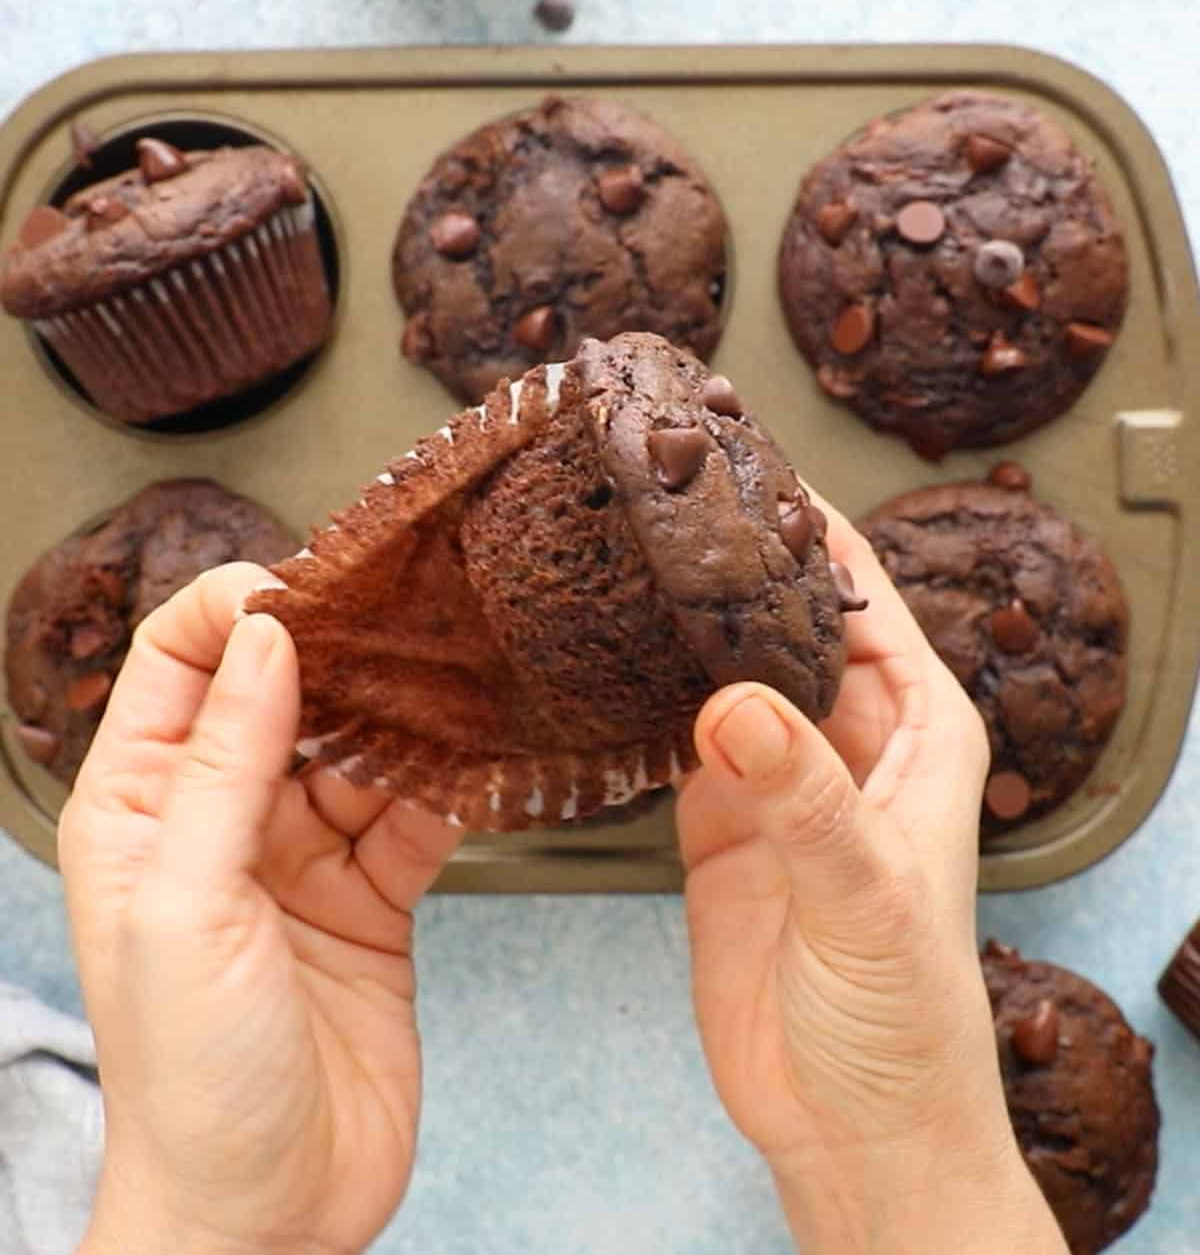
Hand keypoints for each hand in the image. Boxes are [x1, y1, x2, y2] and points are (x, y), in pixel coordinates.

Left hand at [59, 563, 460, 1254]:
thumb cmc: (191, 1080)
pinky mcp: (372, 897)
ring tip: (459, 676)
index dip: (235, 608)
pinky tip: (480, 759)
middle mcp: (221, 818)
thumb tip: (266, 638)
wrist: (268, 1215)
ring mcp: (301, 856)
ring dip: (407, 715)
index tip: (308, 585)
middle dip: (342, 651)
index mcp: (142, 808)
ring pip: (359, 746)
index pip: (179, 662)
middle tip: (408, 614)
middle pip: (283, 691)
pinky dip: (449, 785)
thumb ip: (223, 766)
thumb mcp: (186, 907)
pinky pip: (414, 813)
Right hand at [677, 499, 1066, 1254]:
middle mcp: (847, 735)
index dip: (805, 527)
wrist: (849, 1124)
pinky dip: (643, 695)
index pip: (859, 596)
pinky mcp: (719, 817)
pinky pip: (678, 730)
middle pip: (784, 618)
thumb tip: (732, 705)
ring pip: (725, 666)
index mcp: (916, 728)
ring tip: (614, 553)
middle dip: (727, 561)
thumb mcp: (866, 898)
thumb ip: (804, 799)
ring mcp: (777, 773)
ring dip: (680, 622)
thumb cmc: (905, 1017)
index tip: (739, 463)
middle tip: (652, 493)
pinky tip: (600, 656)